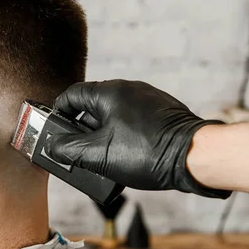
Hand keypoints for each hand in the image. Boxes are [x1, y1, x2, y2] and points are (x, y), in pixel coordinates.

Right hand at [44, 80, 230, 198]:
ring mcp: (147, 98)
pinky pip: (132, 120)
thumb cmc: (147, 152)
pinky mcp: (161, 111)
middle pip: (92, 107)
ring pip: (113, 115)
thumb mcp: (98, 155)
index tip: (56, 134)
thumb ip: (69, 149)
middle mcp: (128, 89)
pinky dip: (123, 135)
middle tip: (79, 153)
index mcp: (109, 92)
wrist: (195, 156)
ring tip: (104, 159)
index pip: (71, 96)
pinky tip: (127, 156)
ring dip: (103, 135)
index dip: (59, 116)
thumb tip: (53, 146)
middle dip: (82, 131)